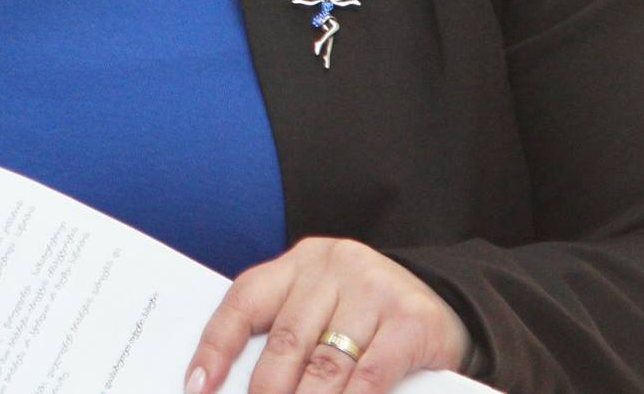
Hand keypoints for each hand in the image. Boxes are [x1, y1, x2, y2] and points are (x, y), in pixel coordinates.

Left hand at [186, 238, 473, 393]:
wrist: (445, 308)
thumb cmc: (368, 317)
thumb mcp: (323, 310)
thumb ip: (288, 337)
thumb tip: (237, 384)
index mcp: (302, 263)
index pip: (245, 301)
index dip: (216, 347)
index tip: (197, 385)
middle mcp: (334, 266)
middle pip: (284, 343)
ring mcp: (374, 289)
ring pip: (324, 367)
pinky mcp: (410, 321)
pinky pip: (368, 377)